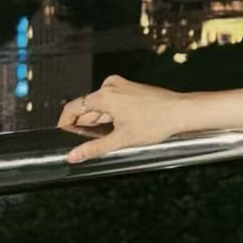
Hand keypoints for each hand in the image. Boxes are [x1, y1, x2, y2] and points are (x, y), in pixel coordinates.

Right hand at [58, 76, 187, 161]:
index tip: (61, 134)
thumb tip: (73, 156)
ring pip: (101, 107)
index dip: (65, 122)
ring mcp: (122, 87)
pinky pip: (112, 103)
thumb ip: (94, 148)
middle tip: (87, 143)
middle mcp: (112, 86)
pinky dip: (110, 116)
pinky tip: (118, 129)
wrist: (181, 112)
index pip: (73, 107)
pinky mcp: (131, 90)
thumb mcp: (121, 140)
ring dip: (99, 122)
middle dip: (85, 125)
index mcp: (105, 95)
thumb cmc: (157, 121)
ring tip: (108, 138)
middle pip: (87, 108)